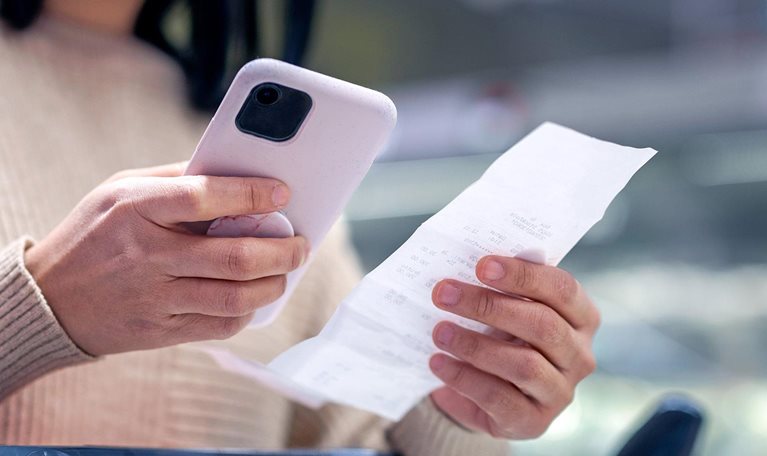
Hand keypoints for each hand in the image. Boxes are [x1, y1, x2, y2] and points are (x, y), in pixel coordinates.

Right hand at [25, 162, 308, 354]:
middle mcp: (147, 253)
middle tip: (300, 244)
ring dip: (273, 284)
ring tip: (286, 271)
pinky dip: (247, 311)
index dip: (252, 193)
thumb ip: (176, 178)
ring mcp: (154, 297)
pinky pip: (219, 324)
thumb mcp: (120, 189)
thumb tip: (233, 170)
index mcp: (136, 208)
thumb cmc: (94, 233)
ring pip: (234, 296)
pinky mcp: (160, 330)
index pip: (205, 195)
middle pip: (234, 256)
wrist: (49, 298)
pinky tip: (254, 296)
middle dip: (282, 250)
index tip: (283, 193)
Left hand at [428, 256, 598, 438]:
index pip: (563, 289)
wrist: (491, 395)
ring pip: (523, 365)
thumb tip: (468, 262)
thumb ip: (501, 287)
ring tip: (439, 331)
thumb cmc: (502, 336)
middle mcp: (580, 355)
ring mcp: (560, 392)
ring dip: (474, 344)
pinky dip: (464, 377)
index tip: (481, 265)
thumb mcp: (508, 310)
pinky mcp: (533, 421)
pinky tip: (438, 362)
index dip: (523, 275)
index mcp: (581, 317)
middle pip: (542, 325)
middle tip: (444, 294)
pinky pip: (500, 398)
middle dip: (488, 306)